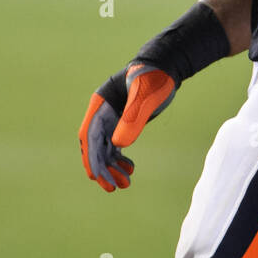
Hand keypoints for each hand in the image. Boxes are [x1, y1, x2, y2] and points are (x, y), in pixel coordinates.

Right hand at [78, 63, 177, 192]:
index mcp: (101, 103)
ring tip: (125, 184)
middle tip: (111, 188)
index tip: (96, 176)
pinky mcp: (123, 123)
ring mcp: (112, 119)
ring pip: (106, 149)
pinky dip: (120, 159)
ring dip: (112, 167)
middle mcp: (103, 112)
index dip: (92, 156)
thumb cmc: (155, 78)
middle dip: (101, 167)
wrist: (167, 69)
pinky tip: (129, 169)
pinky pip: (116, 146)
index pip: (91, 135)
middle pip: (95, 145)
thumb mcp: (145, 97)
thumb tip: (117, 146)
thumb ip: (133, 119)